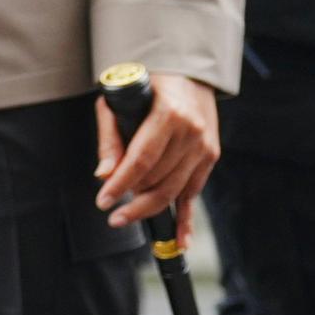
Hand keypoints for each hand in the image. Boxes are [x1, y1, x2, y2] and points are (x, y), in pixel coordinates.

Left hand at [91, 71, 222, 227]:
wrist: (188, 73)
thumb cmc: (147, 85)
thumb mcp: (117, 102)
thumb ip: (110, 139)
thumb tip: (103, 174)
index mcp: (169, 114)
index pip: (141, 160)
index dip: (121, 184)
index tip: (104, 201)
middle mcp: (191, 132)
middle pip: (159, 180)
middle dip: (133, 200)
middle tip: (112, 212)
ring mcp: (204, 146)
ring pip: (174, 190)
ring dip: (149, 208)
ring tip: (127, 215)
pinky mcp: (210, 156)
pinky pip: (195, 193)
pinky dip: (186, 218)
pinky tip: (180, 241)